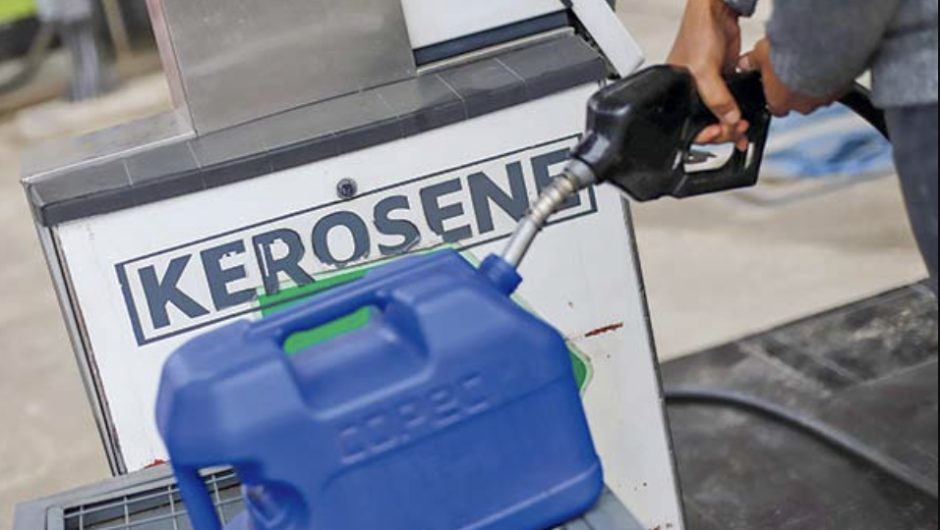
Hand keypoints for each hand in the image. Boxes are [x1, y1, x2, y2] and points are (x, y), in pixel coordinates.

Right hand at [669, 0, 750, 150]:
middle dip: (723, 130)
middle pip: (707, 122)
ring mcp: (710, 87)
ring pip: (721, 115)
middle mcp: (692, 92)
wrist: (717, 11)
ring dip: (733, 124)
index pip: (689, 124)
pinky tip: (746, 115)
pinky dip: (739, 111)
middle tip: (737, 130)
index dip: (706, 133)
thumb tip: (729, 118)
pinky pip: (731, 102)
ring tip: (743, 128)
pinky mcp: (724, 79)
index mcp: (677, 93)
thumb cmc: (698, 32)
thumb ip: (717, 97)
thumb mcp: (704, 70)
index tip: (722, 133)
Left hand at [739, 39, 841, 116]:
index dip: (775, 97)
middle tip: (795, 70)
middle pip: (798, 103)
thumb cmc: (790, 54)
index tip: (776, 87)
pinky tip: (828, 62)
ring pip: (818, 95)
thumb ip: (752, 61)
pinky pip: (836, 87)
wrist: (821, 46)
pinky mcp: (841, 89)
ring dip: (815, 83)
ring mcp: (823, 99)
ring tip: (812, 64)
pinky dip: (833, 77)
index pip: (776, 109)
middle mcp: (802, 106)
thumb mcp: (761, 54)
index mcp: (780, 103)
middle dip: (796, 89)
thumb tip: (745, 63)